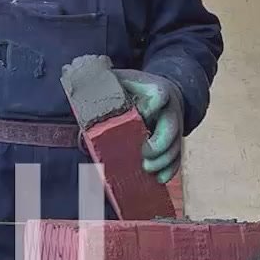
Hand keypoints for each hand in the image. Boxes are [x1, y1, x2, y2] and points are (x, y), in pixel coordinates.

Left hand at [112, 69, 183, 183]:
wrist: (161, 93)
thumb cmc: (133, 88)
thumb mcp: (121, 80)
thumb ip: (105, 85)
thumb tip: (83, 96)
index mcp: (156, 90)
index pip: (160, 95)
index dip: (153, 104)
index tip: (141, 112)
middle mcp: (169, 110)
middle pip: (171, 127)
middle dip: (159, 143)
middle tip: (144, 153)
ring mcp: (174, 127)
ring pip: (175, 146)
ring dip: (164, 160)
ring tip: (148, 169)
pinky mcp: (175, 142)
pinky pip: (177, 157)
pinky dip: (169, 169)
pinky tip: (159, 178)